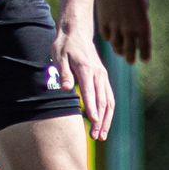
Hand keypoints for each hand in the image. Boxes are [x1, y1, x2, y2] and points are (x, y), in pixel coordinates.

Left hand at [55, 0, 115, 140]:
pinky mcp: (103, 78)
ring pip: (109, 101)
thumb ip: (63, 73)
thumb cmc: (65, 46)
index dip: (92, 108)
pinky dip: (108, 112)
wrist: (77, 32)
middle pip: (103, 100)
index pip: (90, 92)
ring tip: (102, 136)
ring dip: (107, 119)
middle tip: (98, 137)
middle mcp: (98, 74)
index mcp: (87, 69)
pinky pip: (109, 97)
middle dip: (101, 120)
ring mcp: (103, 76)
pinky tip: (104, 123)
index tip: (94, 122)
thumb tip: (65, 89)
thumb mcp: (59, 56)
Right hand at [96, 0, 150, 63]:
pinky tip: (111, 37)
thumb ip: (140, 22)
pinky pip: (106, 36)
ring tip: (120, 51)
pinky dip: (109, 38)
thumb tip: (137, 35)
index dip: (145, 56)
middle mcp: (129, 29)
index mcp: (143, 26)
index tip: (144, 59)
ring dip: (119, 50)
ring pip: (116, 45)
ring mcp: (115, 26)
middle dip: (131, 58)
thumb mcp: (143, 7)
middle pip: (129, 52)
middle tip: (130, 60)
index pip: (145, 49)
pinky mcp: (103, 21)